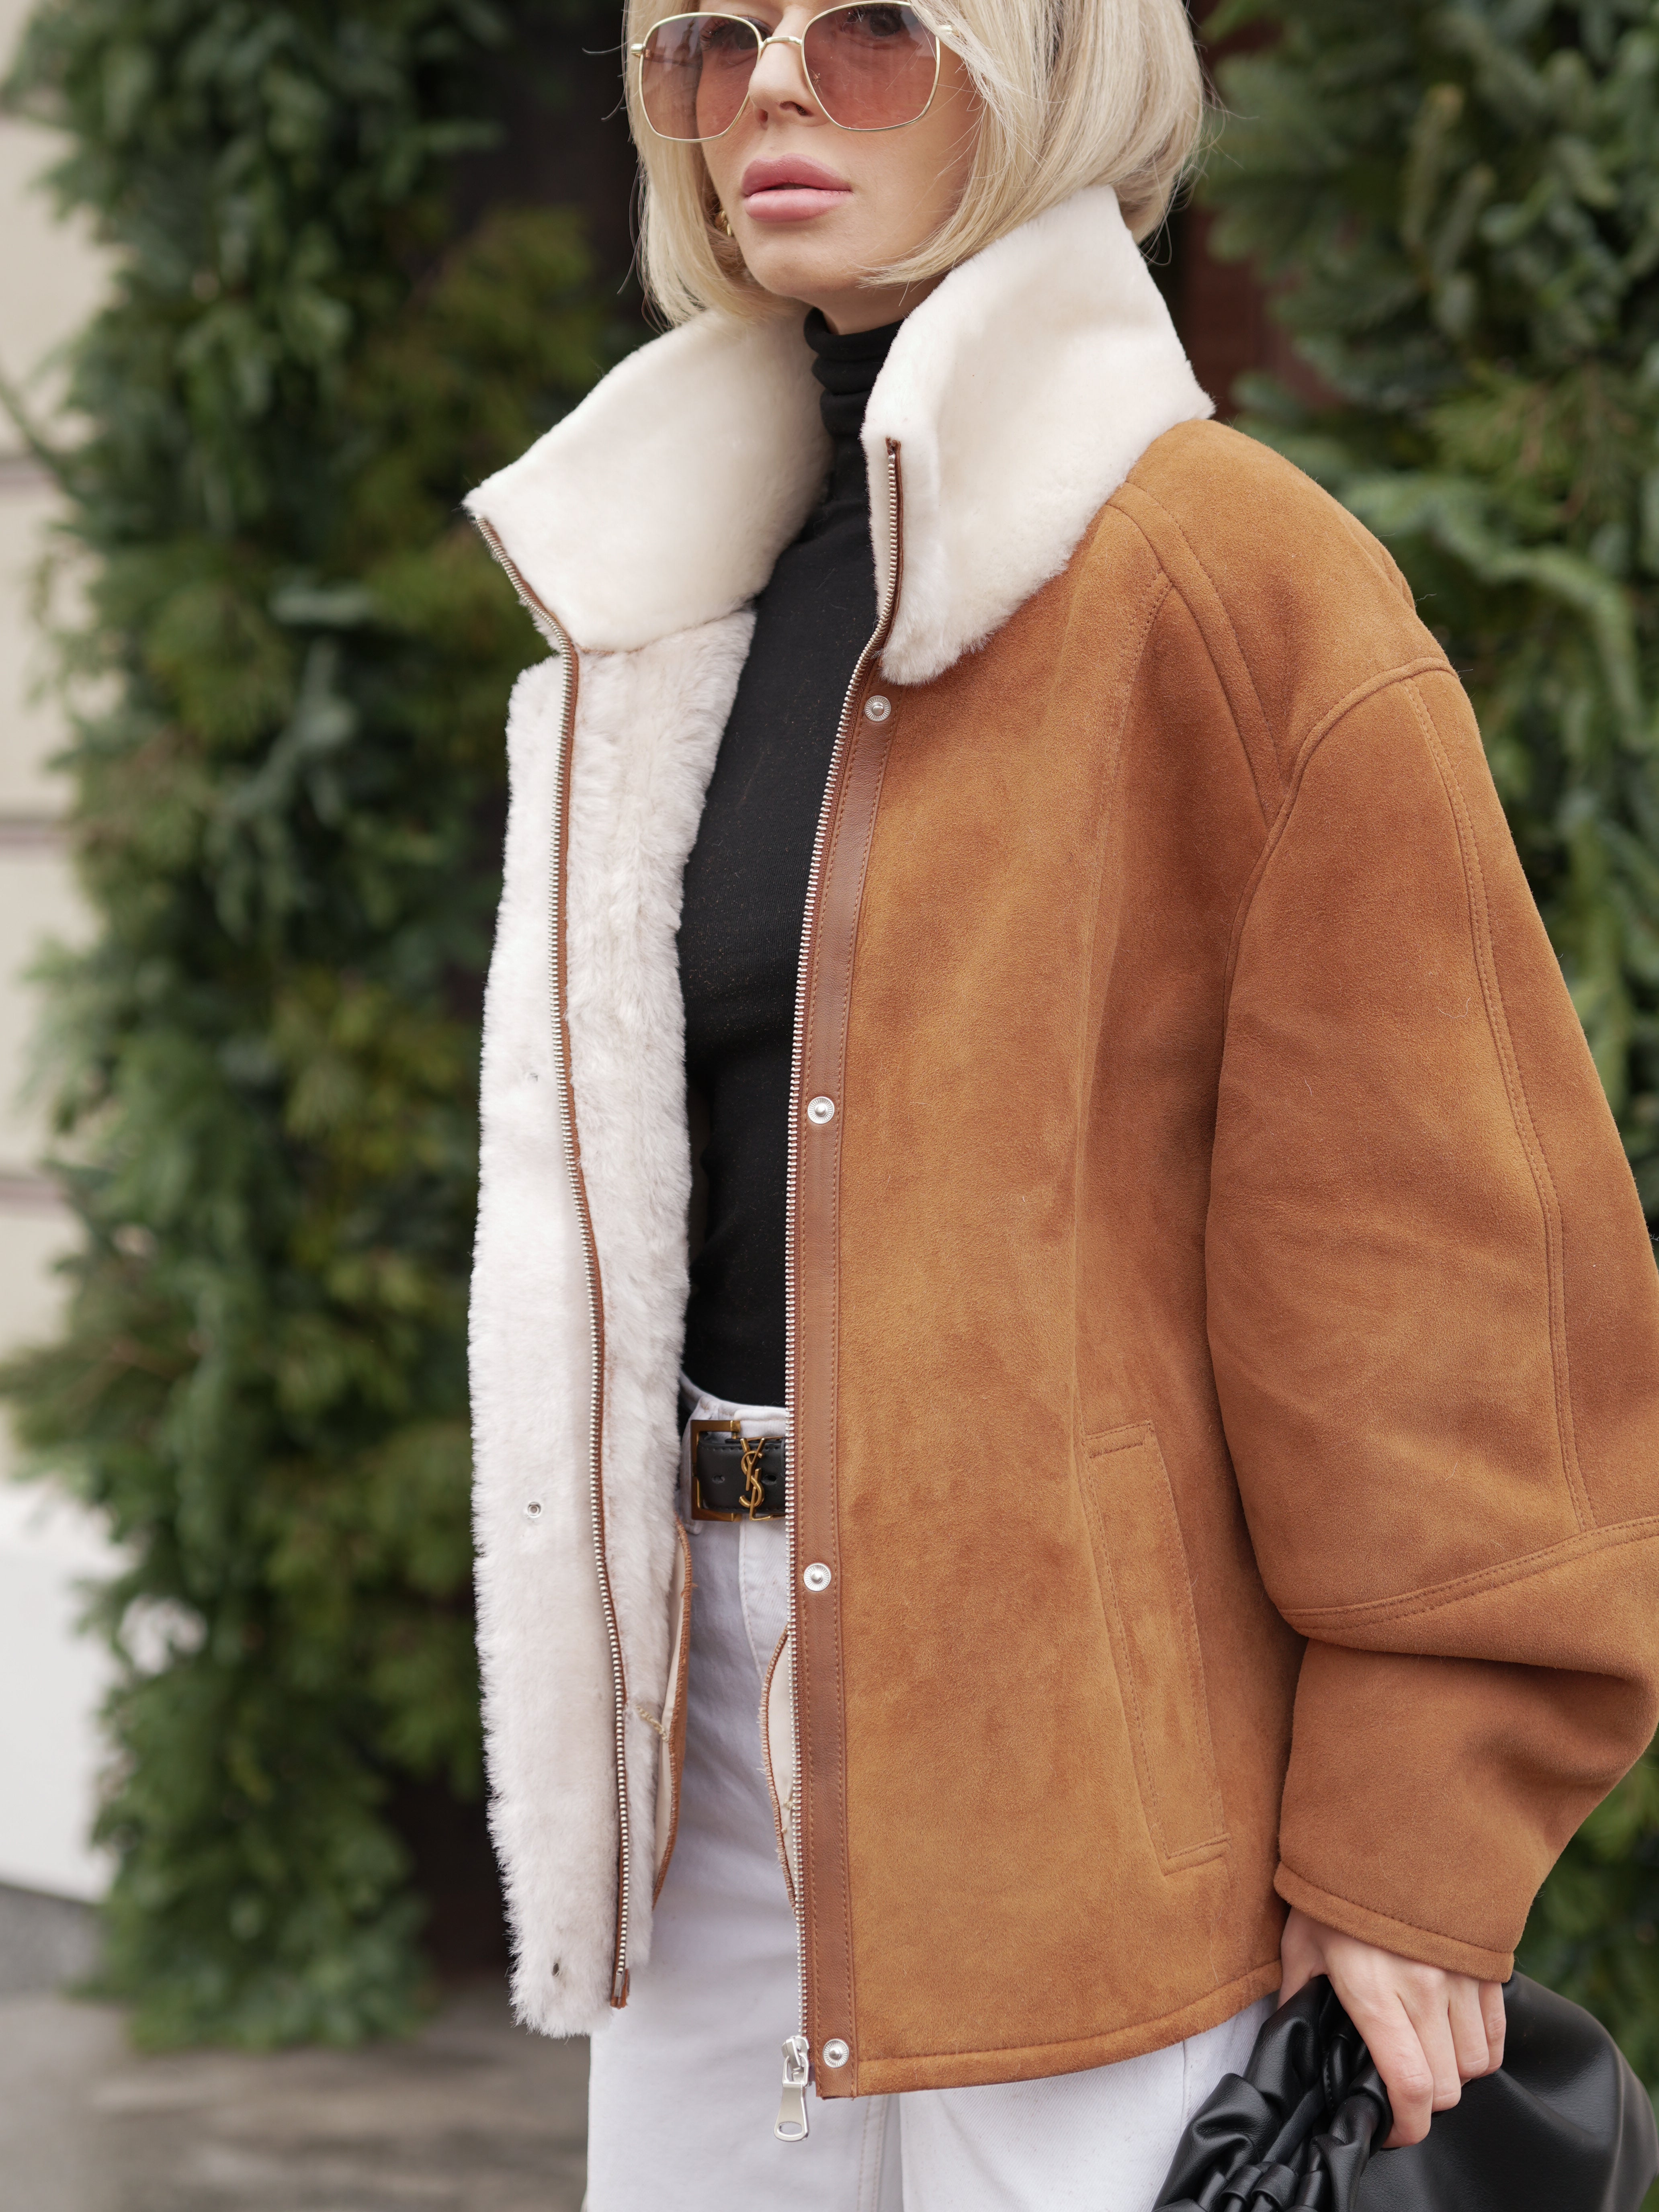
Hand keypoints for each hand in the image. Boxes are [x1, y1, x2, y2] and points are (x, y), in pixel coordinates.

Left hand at [1279, 1908, 1505, 2148]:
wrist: (1386, 1825)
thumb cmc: (1334, 1885)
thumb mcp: (1301, 1941)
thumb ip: (1300, 1996)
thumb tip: (1292, 2037)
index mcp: (1376, 1992)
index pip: (1409, 2087)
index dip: (1404, 2126)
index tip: (1389, 2128)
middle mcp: (1426, 1989)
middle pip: (1447, 2087)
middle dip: (1423, 2101)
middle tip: (1398, 2086)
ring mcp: (1462, 1977)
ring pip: (1476, 2064)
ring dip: (1452, 2072)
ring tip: (1422, 2052)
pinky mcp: (1486, 1964)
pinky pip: (1496, 2033)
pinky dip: (1479, 2047)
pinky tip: (1451, 2033)